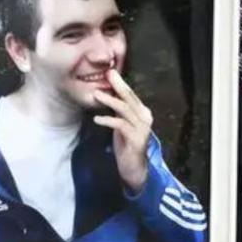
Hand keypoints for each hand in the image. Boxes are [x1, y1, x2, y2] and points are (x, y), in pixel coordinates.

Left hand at [93, 70, 154, 193]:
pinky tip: (97, 118)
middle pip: (130, 98)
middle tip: (107, 74)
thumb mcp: (121, 125)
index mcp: (143, 112)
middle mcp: (145, 117)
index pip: (130, 94)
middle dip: (118, 85)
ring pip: (125, 109)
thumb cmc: (126, 146)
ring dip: (110, 100)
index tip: (110, 72)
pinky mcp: (136, 139)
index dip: (120, 83)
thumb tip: (107, 95)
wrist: (134, 169)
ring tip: (96, 94)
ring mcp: (142, 128)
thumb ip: (119, 112)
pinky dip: (108, 120)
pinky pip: (121, 125)